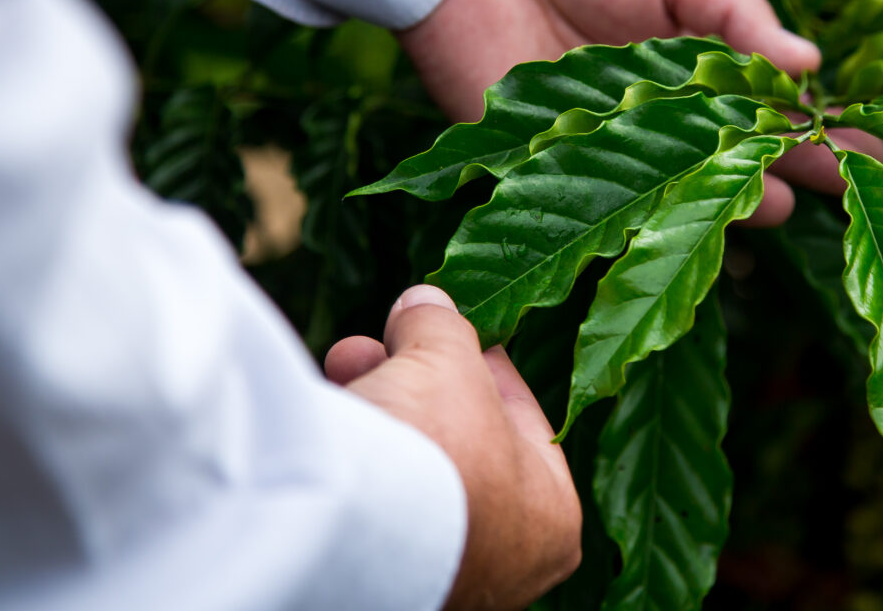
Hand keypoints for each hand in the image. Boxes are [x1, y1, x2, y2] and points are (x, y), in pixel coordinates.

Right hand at [325, 285, 580, 609]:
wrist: (348, 524)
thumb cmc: (432, 442)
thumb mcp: (446, 355)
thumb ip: (441, 325)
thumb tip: (424, 304)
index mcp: (552, 515)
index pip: (522, 420)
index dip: (480, 361)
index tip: (452, 329)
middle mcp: (506, 561)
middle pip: (459, 442)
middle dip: (415, 380)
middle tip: (381, 341)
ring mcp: (443, 576)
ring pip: (412, 470)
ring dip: (380, 406)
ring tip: (343, 362)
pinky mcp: (380, 579)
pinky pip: (374, 501)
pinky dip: (356, 453)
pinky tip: (330, 409)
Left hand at [397, 0, 882, 226]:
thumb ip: (738, 16)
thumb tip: (812, 62)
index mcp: (696, 61)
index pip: (769, 103)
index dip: (818, 123)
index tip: (874, 144)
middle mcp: (662, 113)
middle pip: (739, 152)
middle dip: (797, 167)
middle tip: (850, 184)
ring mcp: (614, 147)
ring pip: (687, 185)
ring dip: (737, 193)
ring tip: (790, 199)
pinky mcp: (558, 171)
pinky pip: (619, 199)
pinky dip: (660, 214)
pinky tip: (707, 215)